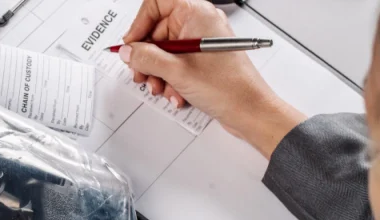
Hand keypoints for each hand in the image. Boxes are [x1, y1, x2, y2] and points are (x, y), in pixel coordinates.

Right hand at [120, 0, 305, 156]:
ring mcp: (202, 41)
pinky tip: (174, 92)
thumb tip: (129, 51)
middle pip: (158, 31)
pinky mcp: (203, 59)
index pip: (156, 4)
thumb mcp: (176, 71)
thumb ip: (145, 58)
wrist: (251, 111)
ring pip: (164, 50)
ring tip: (160, 86)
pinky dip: (170, 78)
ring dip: (157, 71)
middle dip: (147, 56)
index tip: (132, 44)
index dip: (139, 24)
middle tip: (141, 72)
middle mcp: (200, 23)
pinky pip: (176, 62)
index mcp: (197, 14)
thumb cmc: (229, 87)